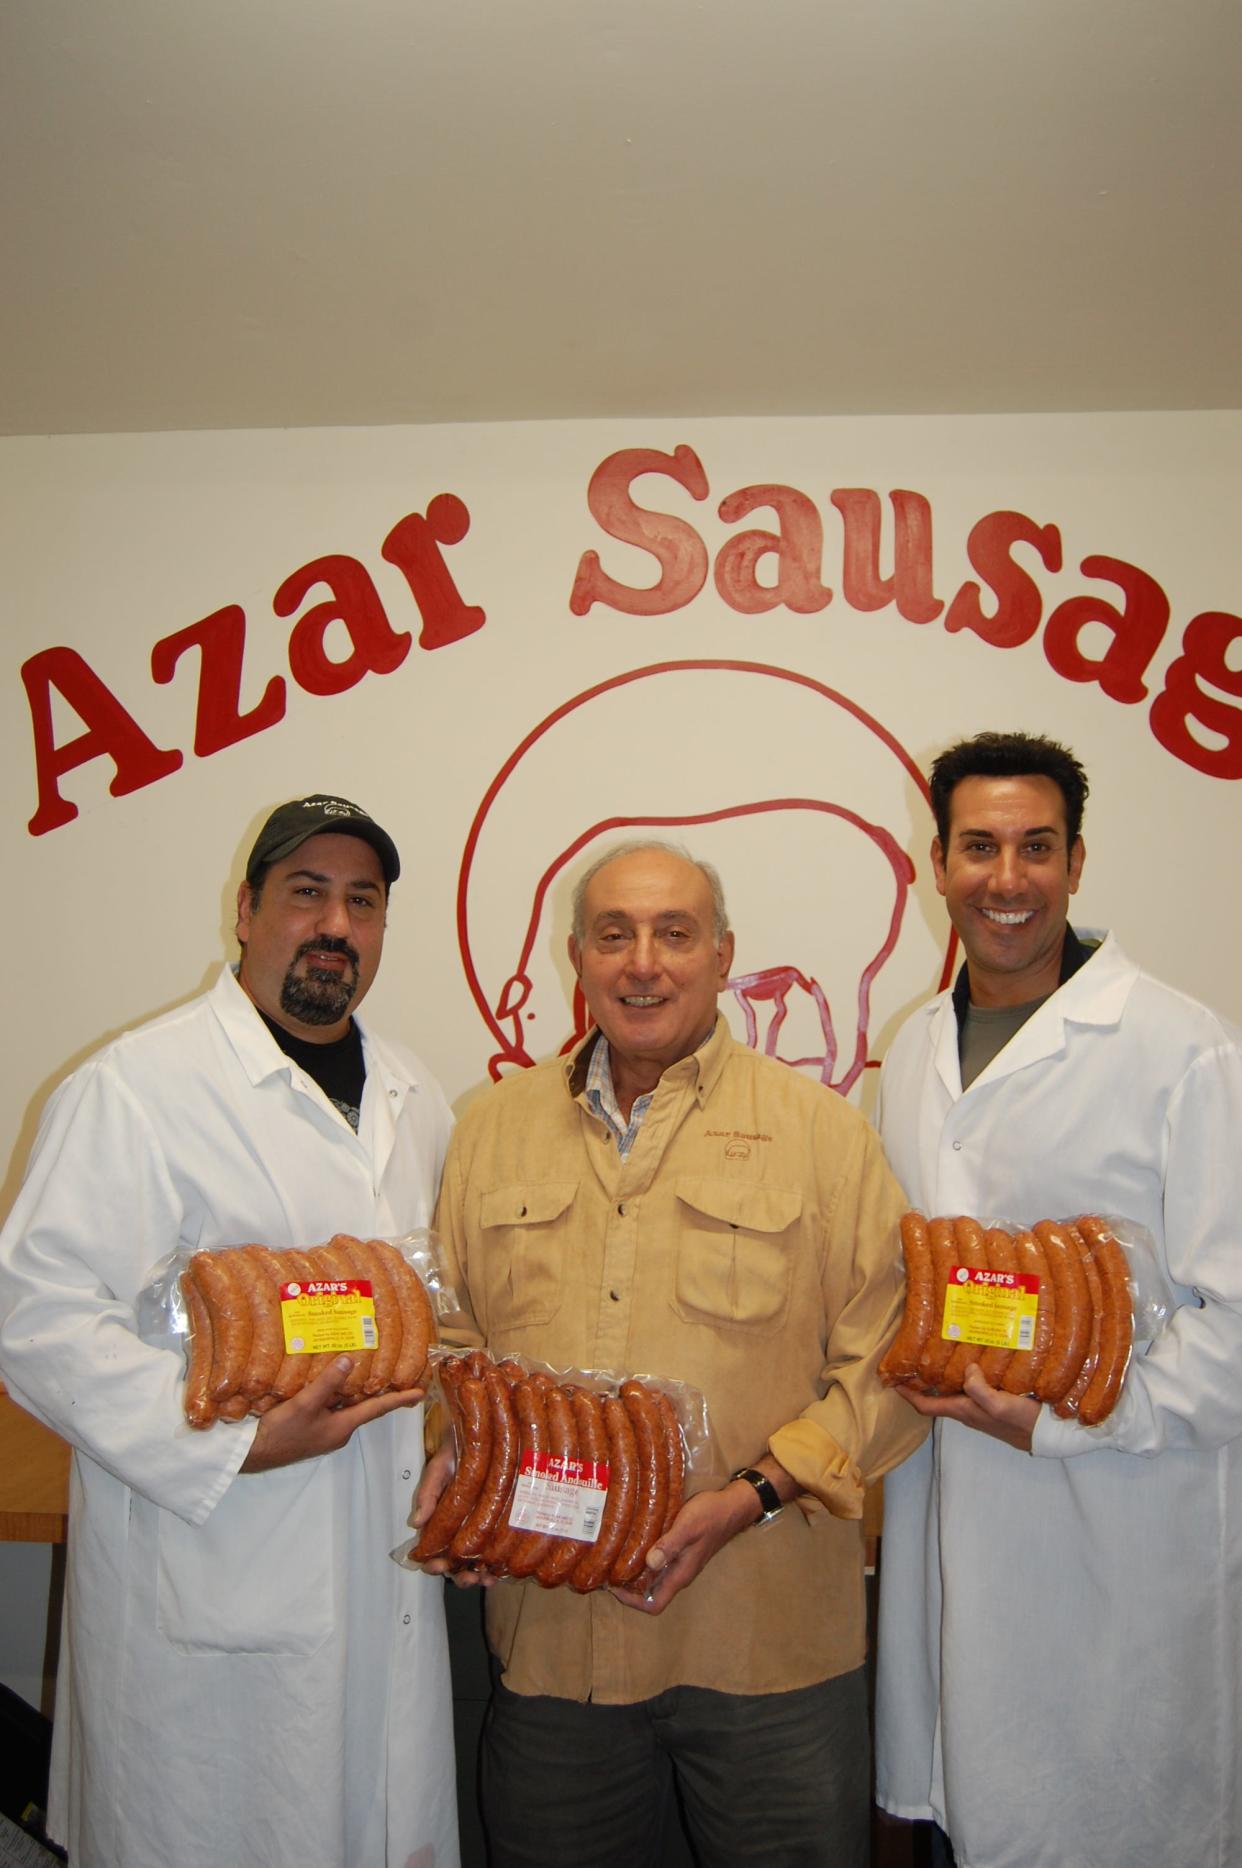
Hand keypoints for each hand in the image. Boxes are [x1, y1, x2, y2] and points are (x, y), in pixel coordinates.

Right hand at [240, 1356, 422, 1472]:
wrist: (252, 1454)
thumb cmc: (281, 1432)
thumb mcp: (305, 1404)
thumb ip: (328, 1383)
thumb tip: (351, 1360)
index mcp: (342, 1427)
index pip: (377, 1409)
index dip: (399, 1399)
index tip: (420, 1393)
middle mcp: (338, 1430)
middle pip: (363, 1406)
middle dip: (377, 1389)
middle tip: (394, 1371)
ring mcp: (324, 1430)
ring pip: (345, 1405)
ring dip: (354, 1389)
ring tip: (363, 1367)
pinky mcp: (310, 1428)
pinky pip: (330, 1407)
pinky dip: (335, 1394)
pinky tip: (329, 1379)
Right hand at [407, 1441, 496, 1587]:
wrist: (482, 1438)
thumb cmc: (455, 1454)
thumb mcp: (438, 1470)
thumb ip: (427, 1494)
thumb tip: (415, 1521)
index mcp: (440, 1521)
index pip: (433, 1551)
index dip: (434, 1564)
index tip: (437, 1567)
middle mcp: (459, 1529)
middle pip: (457, 1563)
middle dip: (461, 1577)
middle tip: (468, 1579)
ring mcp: (479, 1529)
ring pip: (477, 1562)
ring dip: (479, 1575)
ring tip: (486, 1579)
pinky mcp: (499, 1524)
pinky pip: (497, 1550)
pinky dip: (498, 1564)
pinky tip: (501, 1570)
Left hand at [610, 1477, 766, 1616]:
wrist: (733, 1506)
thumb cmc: (711, 1516)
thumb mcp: (688, 1527)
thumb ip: (670, 1545)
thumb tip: (649, 1563)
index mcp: (680, 1574)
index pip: (654, 1604)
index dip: (632, 1601)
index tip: (613, 1585)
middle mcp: (679, 1573)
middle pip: (650, 1592)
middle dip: (628, 1585)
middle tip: (607, 1568)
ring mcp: (680, 1562)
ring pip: (653, 1576)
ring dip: (634, 1571)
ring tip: (614, 1555)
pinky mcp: (680, 1549)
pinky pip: (658, 1561)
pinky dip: (644, 1556)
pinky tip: (633, 1540)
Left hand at [898, 1363, 1039, 1452]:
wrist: (1048, 1432)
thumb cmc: (1021, 1421)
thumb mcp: (999, 1405)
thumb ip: (979, 1389)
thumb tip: (967, 1369)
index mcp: (963, 1410)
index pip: (925, 1405)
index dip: (906, 1394)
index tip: (891, 1379)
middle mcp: (968, 1408)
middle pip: (936, 1395)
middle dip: (922, 1379)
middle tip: (913, 1355)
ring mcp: (981, 1404)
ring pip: (954, 1388)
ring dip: (943, 1372)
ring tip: (938, 1348)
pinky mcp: (994, 1398)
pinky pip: (973, 1383)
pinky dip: (966, 1371)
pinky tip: (972, 1355)